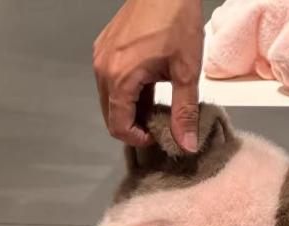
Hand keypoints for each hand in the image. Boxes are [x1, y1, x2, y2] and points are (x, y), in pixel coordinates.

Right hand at [93, 0, 203, 151]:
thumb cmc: (176, 18)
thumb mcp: (186, 71)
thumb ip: (184, 112)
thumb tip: (186, 145)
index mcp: (119, 77)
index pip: (118, 126)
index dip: (138, 139)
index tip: (158, 135)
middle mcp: (103, 68)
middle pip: (111, 116)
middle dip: (134, 125)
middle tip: (159, 122)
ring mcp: (102, 57)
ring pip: (110, 99)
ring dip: (131, 109)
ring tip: (157, 102)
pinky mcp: (105, 48)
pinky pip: (111, 81)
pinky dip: (127, 91)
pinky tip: (149, 85)